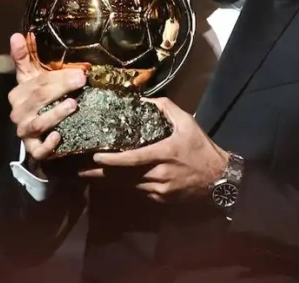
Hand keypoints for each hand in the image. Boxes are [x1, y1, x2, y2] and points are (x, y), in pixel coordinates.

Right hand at [7, 33, 86, 167]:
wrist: (38, 133)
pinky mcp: (34, 150)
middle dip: (61, 89)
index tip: (79, 72)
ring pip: (38, 123)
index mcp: (18, 94)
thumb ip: (25, 58)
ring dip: (55, 114)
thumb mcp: (31, 78)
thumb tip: (16, 35)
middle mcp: (18, 113)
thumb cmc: (38, 99)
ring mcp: (25, 132)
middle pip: (39, 99)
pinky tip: (59, 137)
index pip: (37, 83)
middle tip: (82, 81)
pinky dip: (48, 145)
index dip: (58, 77)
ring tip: (73, 105)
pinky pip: (39, 150)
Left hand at [81, 97, 228, 202]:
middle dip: (100, 173)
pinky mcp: (160, 199)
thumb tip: (141, 99)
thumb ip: (164, 107)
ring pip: (128, 185)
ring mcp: (159, 189)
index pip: (133, 159)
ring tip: (87, 174)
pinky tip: (110, 180)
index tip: (95, 156)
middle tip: (78, 169)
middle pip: (124, 176)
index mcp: (165, 153)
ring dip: (108, 180)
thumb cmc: (201, 147)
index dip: (113, 160)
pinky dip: (124, 185)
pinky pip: (137, 191)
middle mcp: (159, 174)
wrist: (219, 179)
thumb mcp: (187, 122)